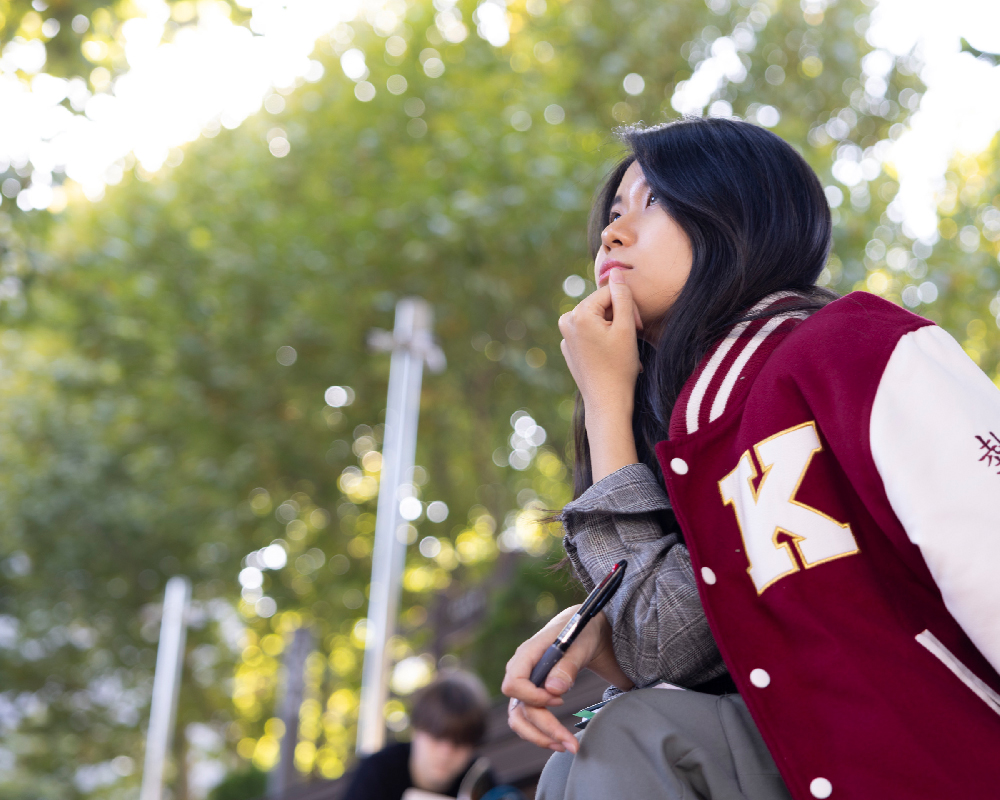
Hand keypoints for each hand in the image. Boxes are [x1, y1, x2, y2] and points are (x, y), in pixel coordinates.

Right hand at [502, 606, 632, 753]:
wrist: (589, 631)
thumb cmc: (583, 632)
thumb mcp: (581, 643)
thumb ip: (568, 665)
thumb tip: (553, 690)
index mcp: (528, 653)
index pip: (514, 682)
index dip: (533, 698)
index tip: (559, 701)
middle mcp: (522, 671)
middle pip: (519, 708)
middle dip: (544, 729)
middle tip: (571, 743)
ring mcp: (526, 685)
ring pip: (519, 719)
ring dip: (539, 737)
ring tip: (565, 746)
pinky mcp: (534, 696)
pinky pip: (528, 720)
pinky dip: (541, 734)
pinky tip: (560, 739)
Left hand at [558, 269, 642, 416]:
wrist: (607, 402)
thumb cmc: (619, 366)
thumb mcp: (626, 327)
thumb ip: (622, 296)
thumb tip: (615, 272)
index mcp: (579, 313)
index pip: (610, 293)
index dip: (628, 307)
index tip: (637, 327)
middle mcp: (566, 321)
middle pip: (602, 305)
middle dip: (620, 317)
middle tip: (632, 339)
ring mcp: (565, 336)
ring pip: (597, 319)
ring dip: (614, 328)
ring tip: (623, 348)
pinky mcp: (569, 349)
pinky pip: (590, 334)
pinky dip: (603, 340)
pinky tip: (611, 357)